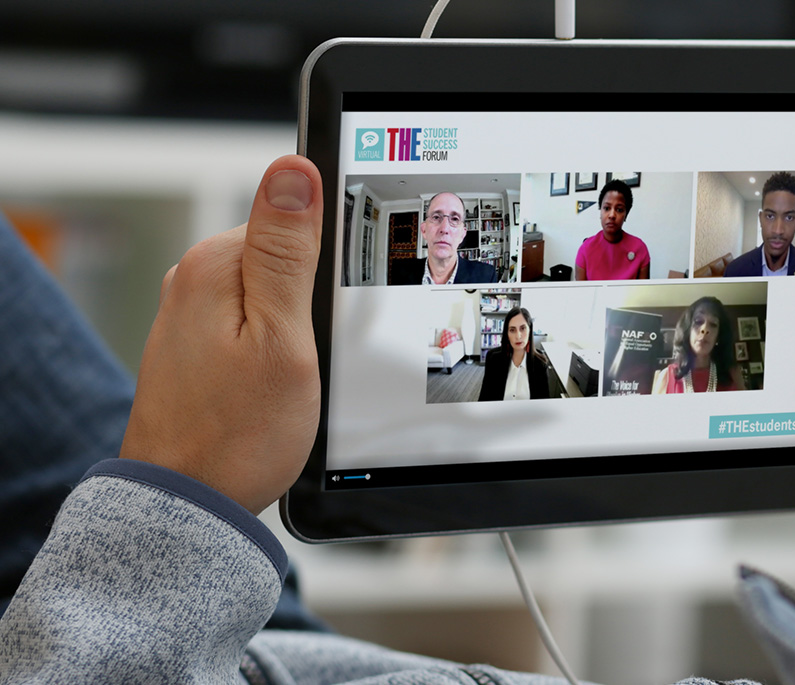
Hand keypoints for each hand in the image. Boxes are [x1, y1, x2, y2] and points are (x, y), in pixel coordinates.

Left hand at [119, 155, 322, 514]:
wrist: (188, 505)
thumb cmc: (236, 435)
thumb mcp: (282, 337)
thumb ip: (288, 252)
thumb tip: (293, 171)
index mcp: (214, 265)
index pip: (293, 223)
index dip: (329, 267)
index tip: (333, 313)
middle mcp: (193, 281)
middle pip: (283, 259)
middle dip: (312, 301)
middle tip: (315, 356)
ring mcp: (191, 316)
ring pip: (271, 297)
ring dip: (295, 330)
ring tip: (291, 379)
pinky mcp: (197, 347)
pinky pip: (254, 325)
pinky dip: (275, 349)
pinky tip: (275, 386)